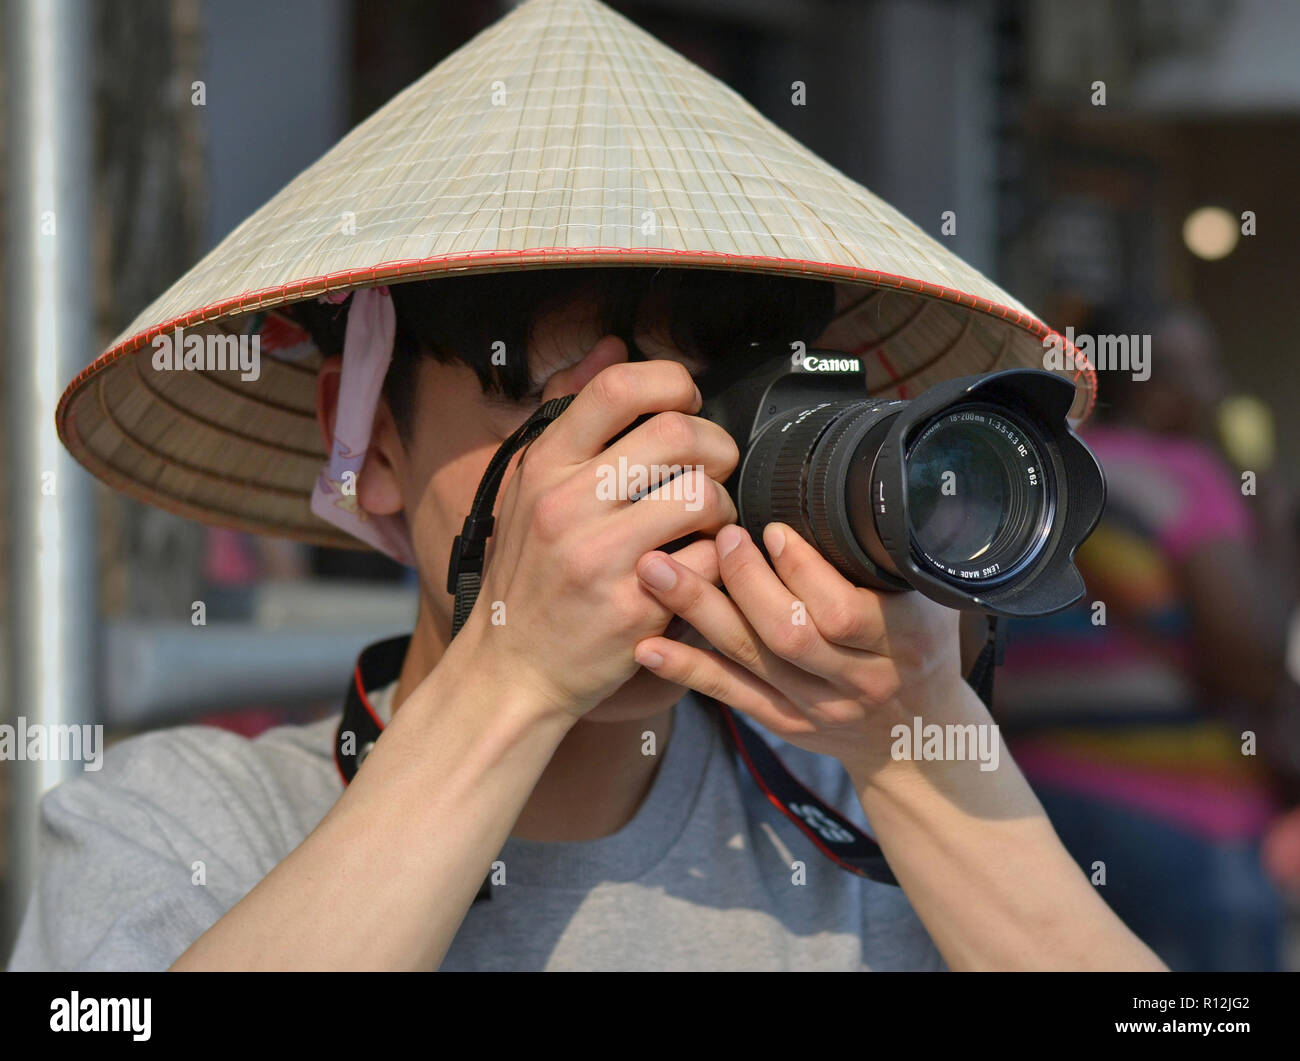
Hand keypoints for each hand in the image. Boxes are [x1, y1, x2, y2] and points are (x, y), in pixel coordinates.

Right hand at [452, 338, 739, 720]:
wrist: (512, 668)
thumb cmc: (528, 574)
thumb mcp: (529, 486)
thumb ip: (570, 414)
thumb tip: (613, 345)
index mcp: (544, 465)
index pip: (616, 387)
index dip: (671, 381)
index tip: (686, 401)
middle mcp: (567, 504)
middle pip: (677, 434)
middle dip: (716, 444)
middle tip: (716, 465)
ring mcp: (601, 557)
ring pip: (703, 495)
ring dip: (722, 505)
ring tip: (708, 520)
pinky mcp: (635, 606)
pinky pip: (709, 559)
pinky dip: (718, 558)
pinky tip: (699, 565)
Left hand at [631, 520, 967, 776]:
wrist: (918, 735)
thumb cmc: (921, 647)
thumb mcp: (930, 601)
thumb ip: (889, 560)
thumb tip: (848, 488)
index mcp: (898, 639)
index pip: (842, 611)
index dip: (801, 568)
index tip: (770, 527)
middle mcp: (856, 678)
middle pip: (788, 634)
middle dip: (743, 580)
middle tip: (715, 534)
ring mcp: (816, 705)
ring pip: (751, 658)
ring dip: (699, 611)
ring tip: (656, 569)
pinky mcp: (783, 722)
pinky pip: (730, 695)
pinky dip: (686, 669)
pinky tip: (647, 645)